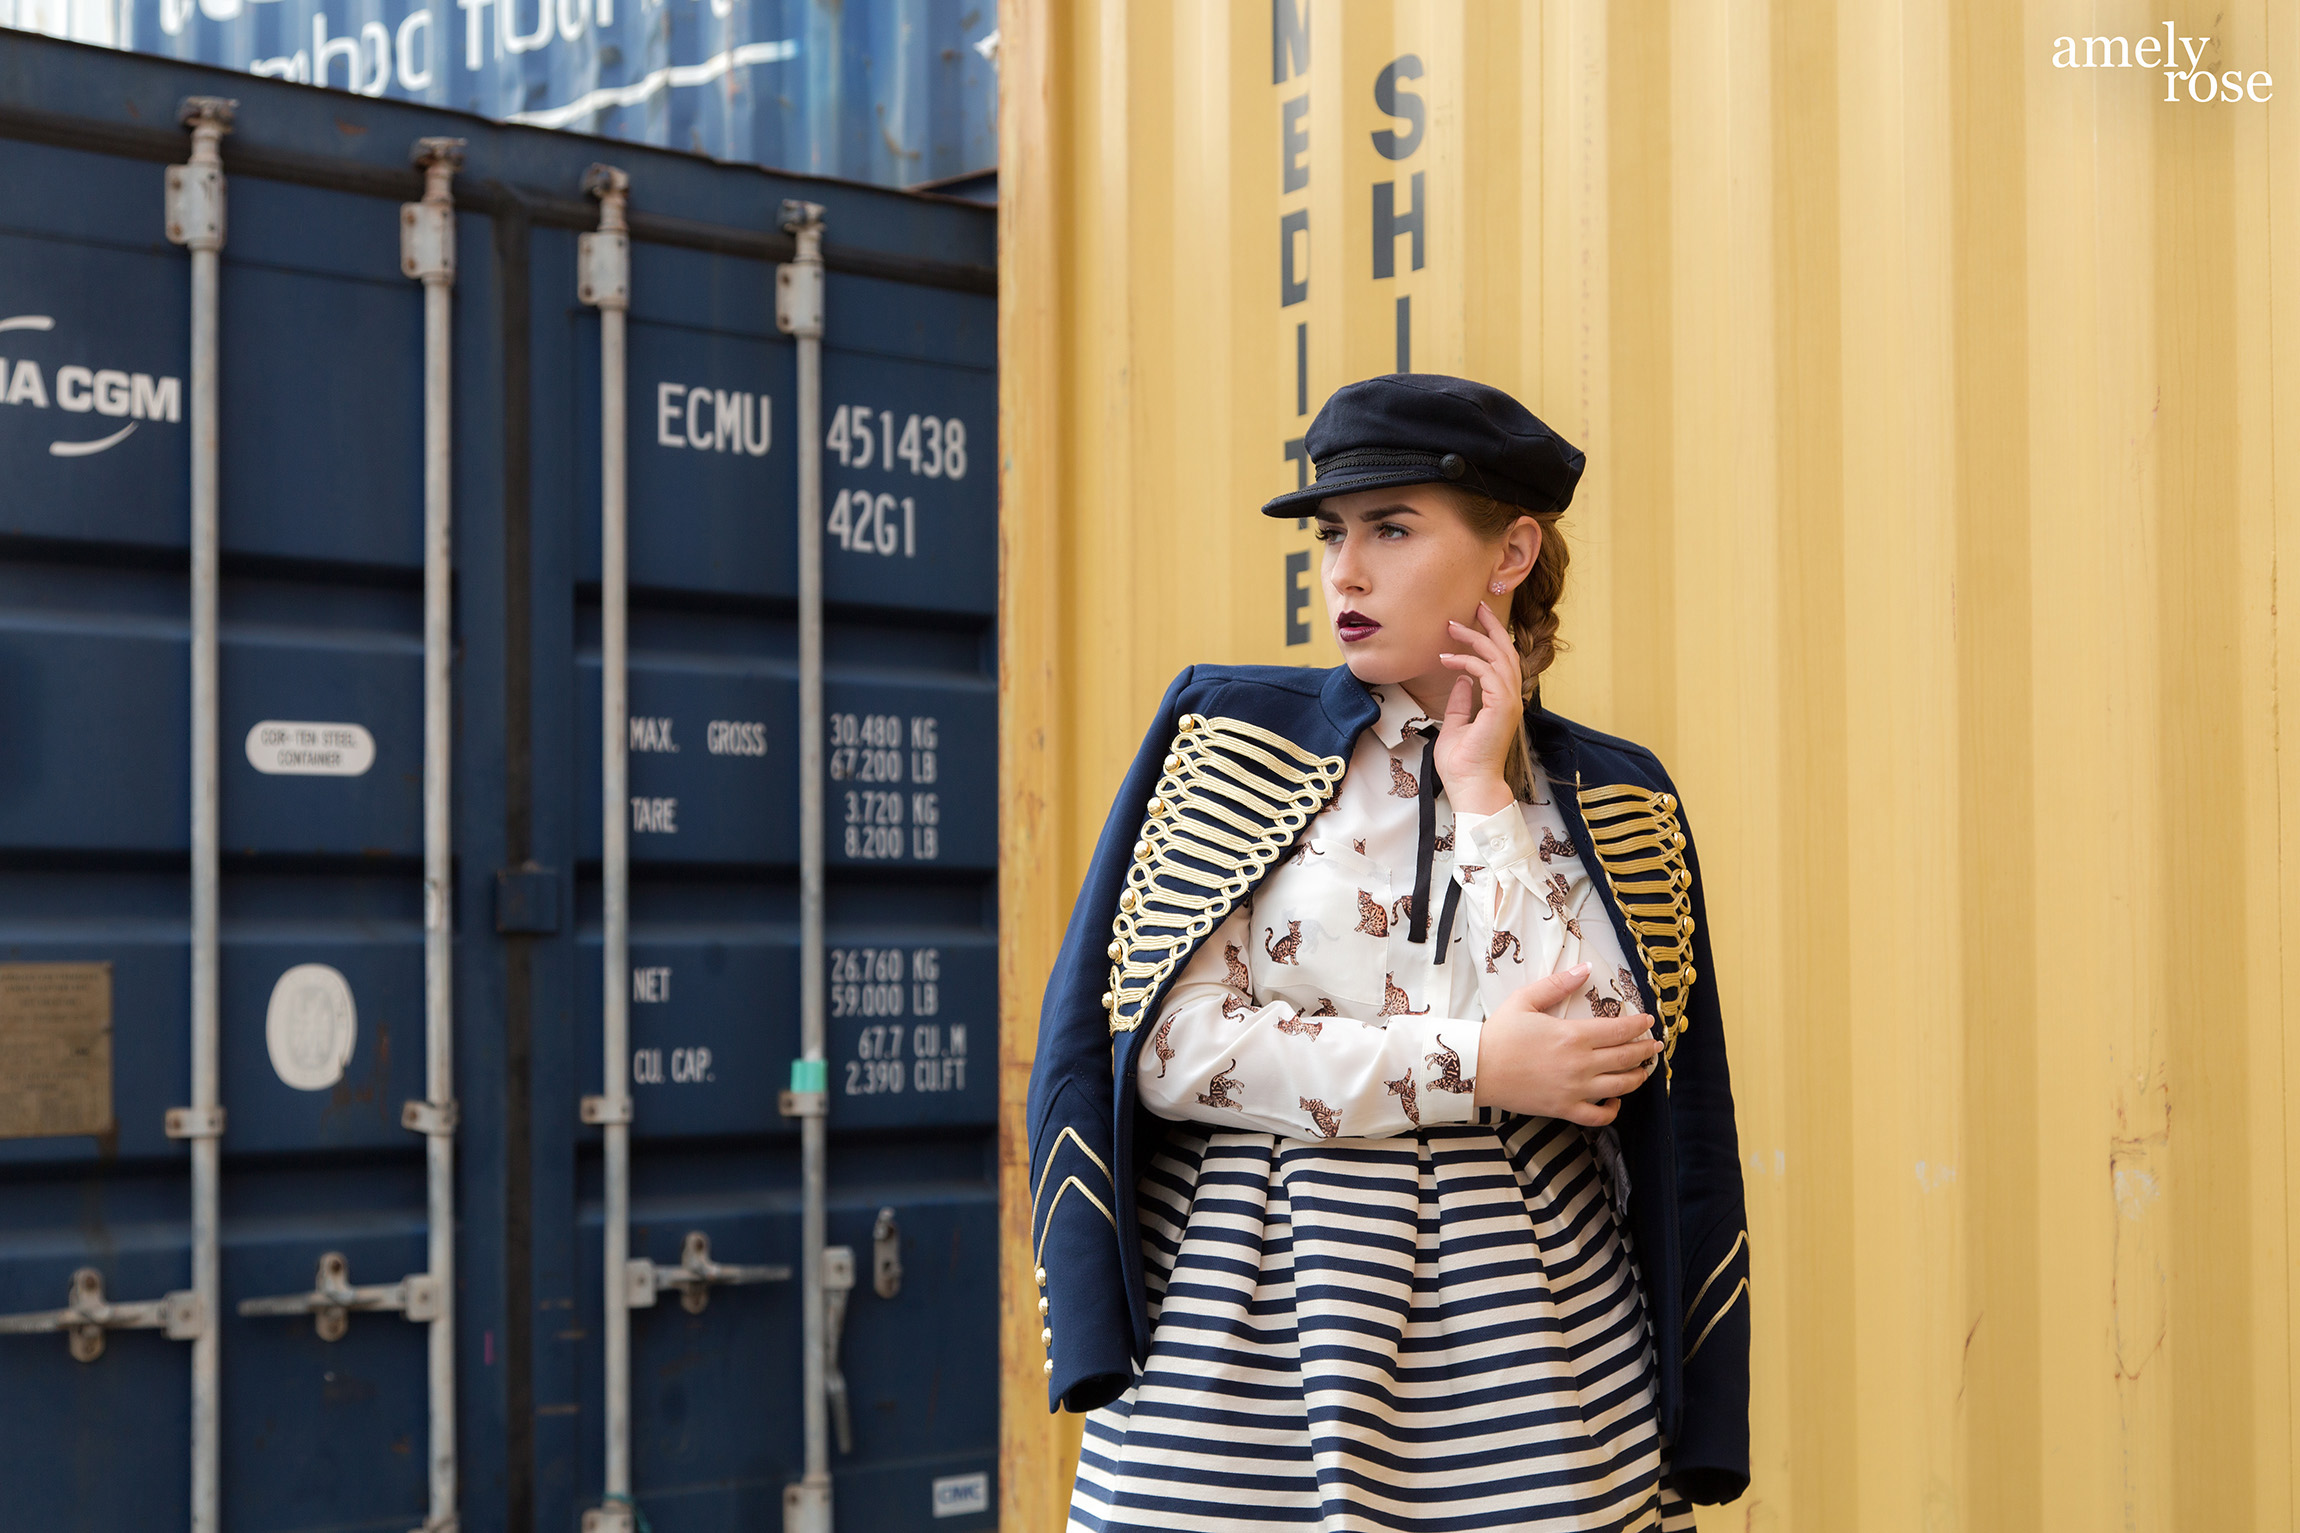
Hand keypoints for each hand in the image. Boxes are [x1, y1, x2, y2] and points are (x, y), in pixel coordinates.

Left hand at [1433, 601, 1522, 816]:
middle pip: (1506, 651)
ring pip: (1498, 657)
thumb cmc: (1463, 764)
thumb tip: (1461, 681)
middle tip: (1475, 606)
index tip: (1475, 620)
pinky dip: (1466, 661)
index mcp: (1502, 702)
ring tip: (1453, 626)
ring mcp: (1509, 701)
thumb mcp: (1456, 725)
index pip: (1501, 661)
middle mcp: (1510, 698)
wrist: (1471, 786)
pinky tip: (1446, 658)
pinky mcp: (1502, 706)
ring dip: (1475, 638)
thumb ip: (1461, 703)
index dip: (1491, 638)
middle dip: (1490, 626)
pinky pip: (1486, 672)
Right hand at [1474, 965, 1662, 1126]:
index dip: (1639, 1025)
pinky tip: (1615, 1100)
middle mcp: (1580, 1064)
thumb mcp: (1525, 1000)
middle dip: (1646, 1050)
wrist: (1476, 1068)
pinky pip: (1598, 1116)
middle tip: (1654, 1045)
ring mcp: (1574, 1089)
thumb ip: (1558, 984)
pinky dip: (1612, 1110)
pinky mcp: (1564, 1109)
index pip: (1619, 1030)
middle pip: (1626, 1058)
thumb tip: (1585, 968)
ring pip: (1620, 1086)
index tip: (1648, 1022)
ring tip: (1643, 1070)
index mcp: (1572, 1036)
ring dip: (1638, 1077)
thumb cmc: (1499, 1034)